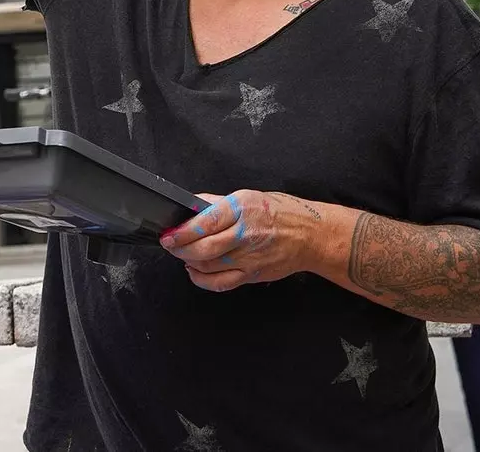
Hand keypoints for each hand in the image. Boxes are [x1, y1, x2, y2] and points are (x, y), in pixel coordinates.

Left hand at [160, 190, 323, 291]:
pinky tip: (194, 271)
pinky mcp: (252, 275)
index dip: (182, 231)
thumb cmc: (281, 213)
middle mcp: (245, 234)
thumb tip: (191, 206)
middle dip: (180, 248)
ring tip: (182, 254)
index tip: (169, 234)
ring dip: (188, 261)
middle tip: (170, 245)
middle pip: (204, 248)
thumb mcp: (248, 196)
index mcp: (242, 209)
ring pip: (209, 266)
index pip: (205, 223)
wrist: (310, 235)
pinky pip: (221, 283)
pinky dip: (202, 279)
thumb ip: (217, 203)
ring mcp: (249, 258)